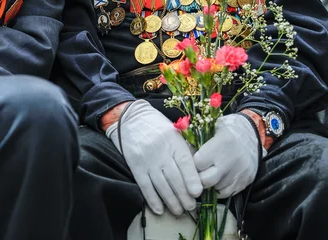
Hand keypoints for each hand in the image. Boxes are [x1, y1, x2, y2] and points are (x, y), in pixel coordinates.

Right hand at [105, 100, 201, 215]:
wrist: (130, 117)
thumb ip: (184, 148)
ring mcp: (147, 159)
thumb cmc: (156, 125)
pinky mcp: (135, 165)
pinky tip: (160, 209)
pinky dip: (153, 200)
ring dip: (171, 201)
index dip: (192, 179)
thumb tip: (198, 170)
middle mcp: (160, 150)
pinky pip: (145, 186)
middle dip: (184, 196)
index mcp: (173, 139)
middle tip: (191, 207)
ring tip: (179, 211)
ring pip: (161, 185)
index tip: (197, 192)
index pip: (185, 162)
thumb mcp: (173, 131)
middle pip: (174, 178)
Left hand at [194, 114, 259, 197]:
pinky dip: (219, 188)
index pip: (198, 162)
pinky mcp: (244, 183)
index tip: (190, 159)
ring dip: (208, 184)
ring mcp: (239, 174)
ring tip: (208, 172)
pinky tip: (218, 177)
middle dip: (198, 177)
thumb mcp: (213, 126)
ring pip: (215, 189)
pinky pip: (226, 193)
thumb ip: (198, 138)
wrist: (253, 134)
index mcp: (222, 143)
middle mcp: (231, 161)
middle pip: (205, 180)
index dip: (191, 163)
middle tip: (196, 170)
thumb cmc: (228, 128)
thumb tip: (181, 149)